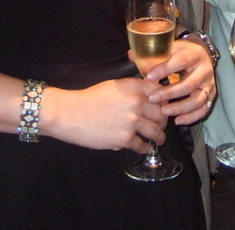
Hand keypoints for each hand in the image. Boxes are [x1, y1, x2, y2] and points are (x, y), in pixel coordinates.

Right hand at [42, 78, 166, 153]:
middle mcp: (136, 102)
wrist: (70, 114)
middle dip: (163, 120)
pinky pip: (143, 145)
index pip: (159, 91)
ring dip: (159, 136)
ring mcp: (132, 122)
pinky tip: (145, 147)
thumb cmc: (89, 99)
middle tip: (162, 124)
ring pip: (156, 131)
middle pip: (162, 112)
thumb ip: (132, 90)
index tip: (164, 105)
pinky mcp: (125, 139)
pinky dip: (145, 148)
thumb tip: (149, 98)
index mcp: (133, 87)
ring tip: (159, 138)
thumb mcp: (113, 86)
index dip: (163, 99)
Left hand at [140, 38, 215, 124]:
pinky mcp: (211, 95)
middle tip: (152, 99)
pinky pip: (203, 109)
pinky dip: (191, 117)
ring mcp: (209, 83)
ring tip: (163, 112)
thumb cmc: (181, 52)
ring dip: (180, 108)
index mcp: (194, 53)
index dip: (165, 69)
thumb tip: (131, 55)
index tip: (149, 77)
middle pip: (189, 84)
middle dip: (170, 93)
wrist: (200, 54)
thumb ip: (153, 54)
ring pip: (197, 100)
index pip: (181, 61)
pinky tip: (178, 120)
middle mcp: (204, 69)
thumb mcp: (170, 48)